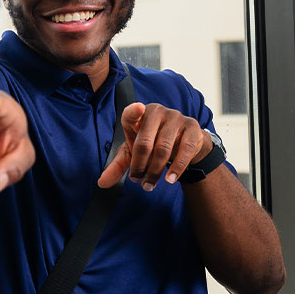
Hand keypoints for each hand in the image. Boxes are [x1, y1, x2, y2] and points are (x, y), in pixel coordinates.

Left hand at [97, 102, 211, 190]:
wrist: (183, 142)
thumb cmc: (153, 143)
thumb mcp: (133, 152)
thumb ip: (118, 165)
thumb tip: (102, 183)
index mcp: (138, 115)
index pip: (132, 112)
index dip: (134, 111)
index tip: (138, 109)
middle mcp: (157, 112)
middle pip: (144, 142)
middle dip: (139, 166)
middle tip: (137, 181)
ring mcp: (176, 117)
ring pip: (163, 149)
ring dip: (155, 171)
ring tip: (149, 184)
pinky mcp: (192, 127)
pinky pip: (185, 149)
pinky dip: (177, 167)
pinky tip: (170, 179)